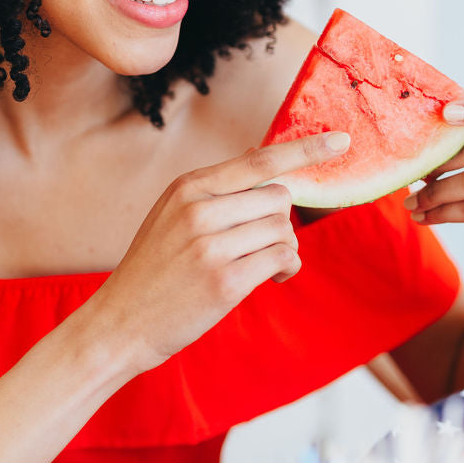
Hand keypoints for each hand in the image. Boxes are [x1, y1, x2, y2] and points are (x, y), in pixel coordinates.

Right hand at [93, 130, 350, 370]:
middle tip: (263, 245)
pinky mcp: (224, 281)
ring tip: (266, 265)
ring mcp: (211, 246)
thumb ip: (214, 191)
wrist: (120, 322)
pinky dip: (285, 268)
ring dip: (285, 249)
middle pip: (278, 198)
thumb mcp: (172, 215)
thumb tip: (263, 158)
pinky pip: (281, 259)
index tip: (342, 140)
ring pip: (283, 230)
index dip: (306, 150)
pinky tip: (272, 279)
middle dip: (280, 222)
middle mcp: (199, 210)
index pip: (259, 160)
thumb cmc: (154, 269)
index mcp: (188, 187)